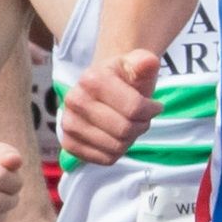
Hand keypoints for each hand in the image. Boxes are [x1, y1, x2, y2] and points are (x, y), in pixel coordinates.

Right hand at [59, 49, 161, 166]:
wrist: (102, 88)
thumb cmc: (125, 78)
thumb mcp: (137, 64)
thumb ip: (145, 62)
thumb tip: (148, 62)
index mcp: (91, 79)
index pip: (134, 109)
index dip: (151, 111)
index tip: (154, 106)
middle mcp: (74, 101)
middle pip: (124, 130)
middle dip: (141, 126)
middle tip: (141, 118)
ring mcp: (67, 124)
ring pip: (115, 147)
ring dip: (130, 140)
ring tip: (128, 126)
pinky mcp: (68, 144)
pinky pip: (104, 159)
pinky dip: (116, 152)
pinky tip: (115, 137)